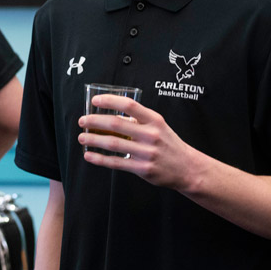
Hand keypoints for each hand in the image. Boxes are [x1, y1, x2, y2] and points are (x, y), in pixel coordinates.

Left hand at [77, 94, 205, 191]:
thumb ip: (138, 121)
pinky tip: (89, 155)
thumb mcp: (159, 127)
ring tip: (82, 137)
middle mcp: (151, 135)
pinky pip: (116, 163)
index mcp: (154, 120)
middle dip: (94, 121)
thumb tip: (110, 117)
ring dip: (93, 139)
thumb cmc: (169, 144)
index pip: (129, 105)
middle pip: (116, 124)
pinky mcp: (143, 169)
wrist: (188, 169)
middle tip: (82, 121)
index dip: (110, 101)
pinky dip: (100, 159)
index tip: (95, 101)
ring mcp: (147, 152)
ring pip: (113, 143)